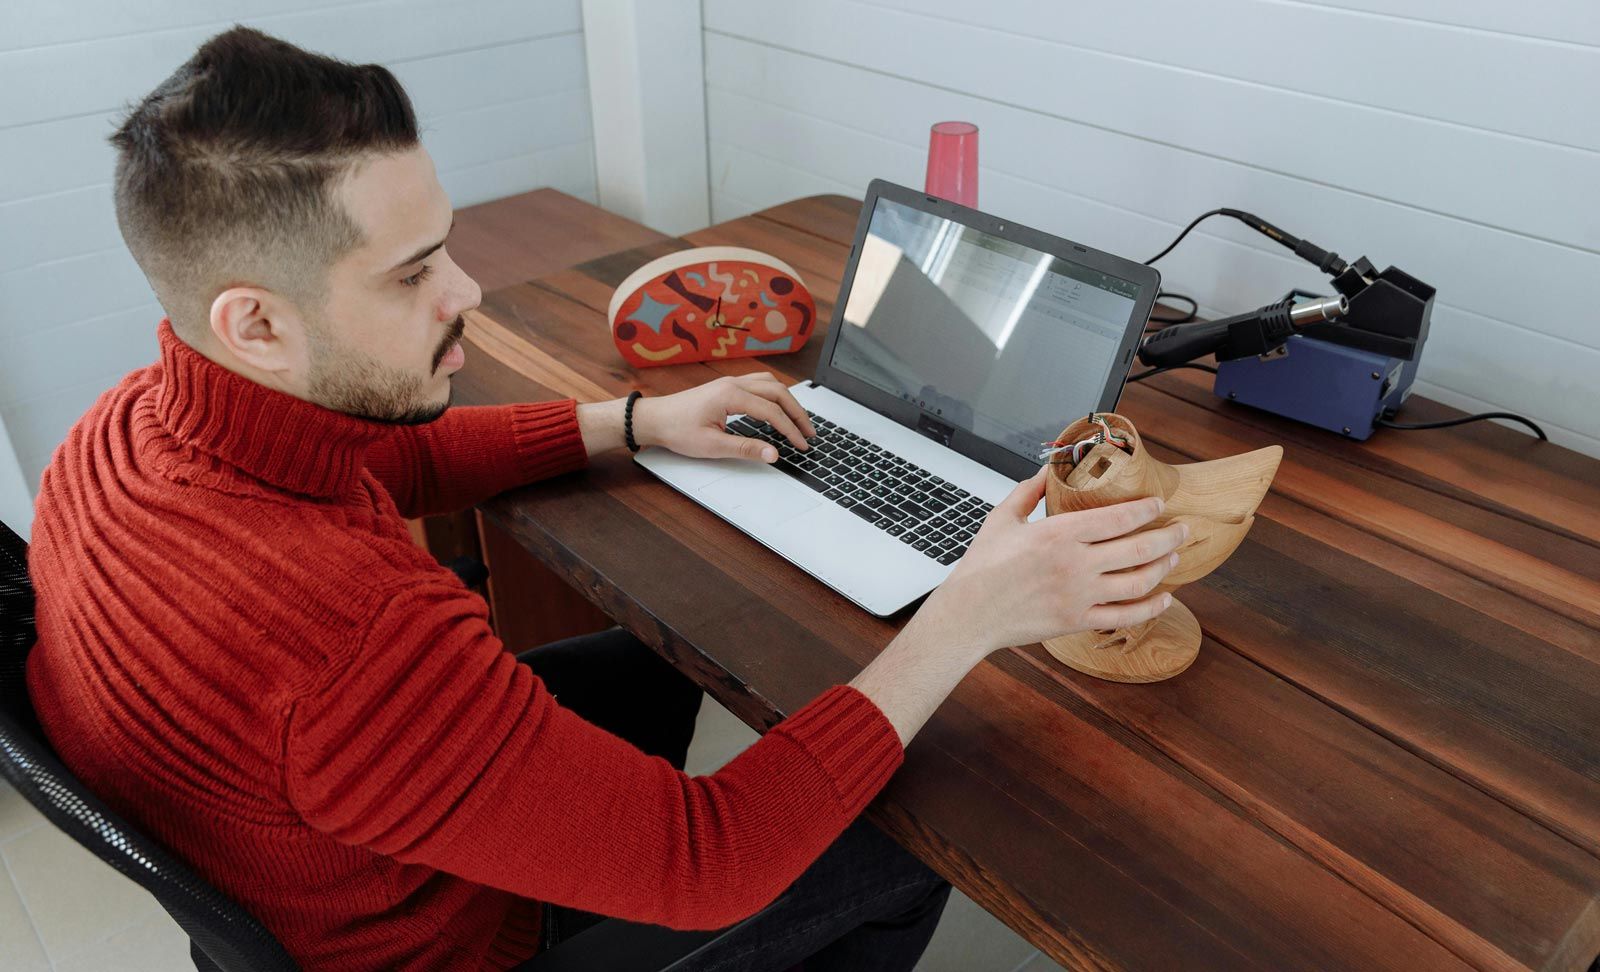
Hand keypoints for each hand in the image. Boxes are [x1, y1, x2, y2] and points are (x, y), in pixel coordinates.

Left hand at [633, 372, 814, 462]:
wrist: (655, 418)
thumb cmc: (677, 429)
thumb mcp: (712, 446)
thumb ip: (746, 448)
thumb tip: (773, 454)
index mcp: (731, 396)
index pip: (772, 411)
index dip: (790, 429)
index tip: (801, 445)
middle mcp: (734, 383)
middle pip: (778, 392)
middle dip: (797, 413)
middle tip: (809, 433)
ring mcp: (730, 382)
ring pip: (771, 384)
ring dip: (788, 401)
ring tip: (799, 421)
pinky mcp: (727, 386)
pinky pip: (760, 384)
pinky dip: (775, 395)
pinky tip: (778, 408)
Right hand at [919, 464, 1188, 657]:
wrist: (968, 613)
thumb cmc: (982, 566)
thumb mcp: (1003, 518)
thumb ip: (1030, 491)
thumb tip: (1050, 470)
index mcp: (1059, 534)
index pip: (1118, 518)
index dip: (1146, 509)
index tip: (1159, 504)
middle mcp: (1075, 565)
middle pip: (1138, 549)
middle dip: (1168, 537)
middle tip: (1182, 530)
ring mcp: (1079, 596)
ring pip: (1139, 582)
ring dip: (1163, 568)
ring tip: (1173, 557)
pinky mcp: (1077, 622)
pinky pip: (1125, 616)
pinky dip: (1151, 608)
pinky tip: (1164, 598)